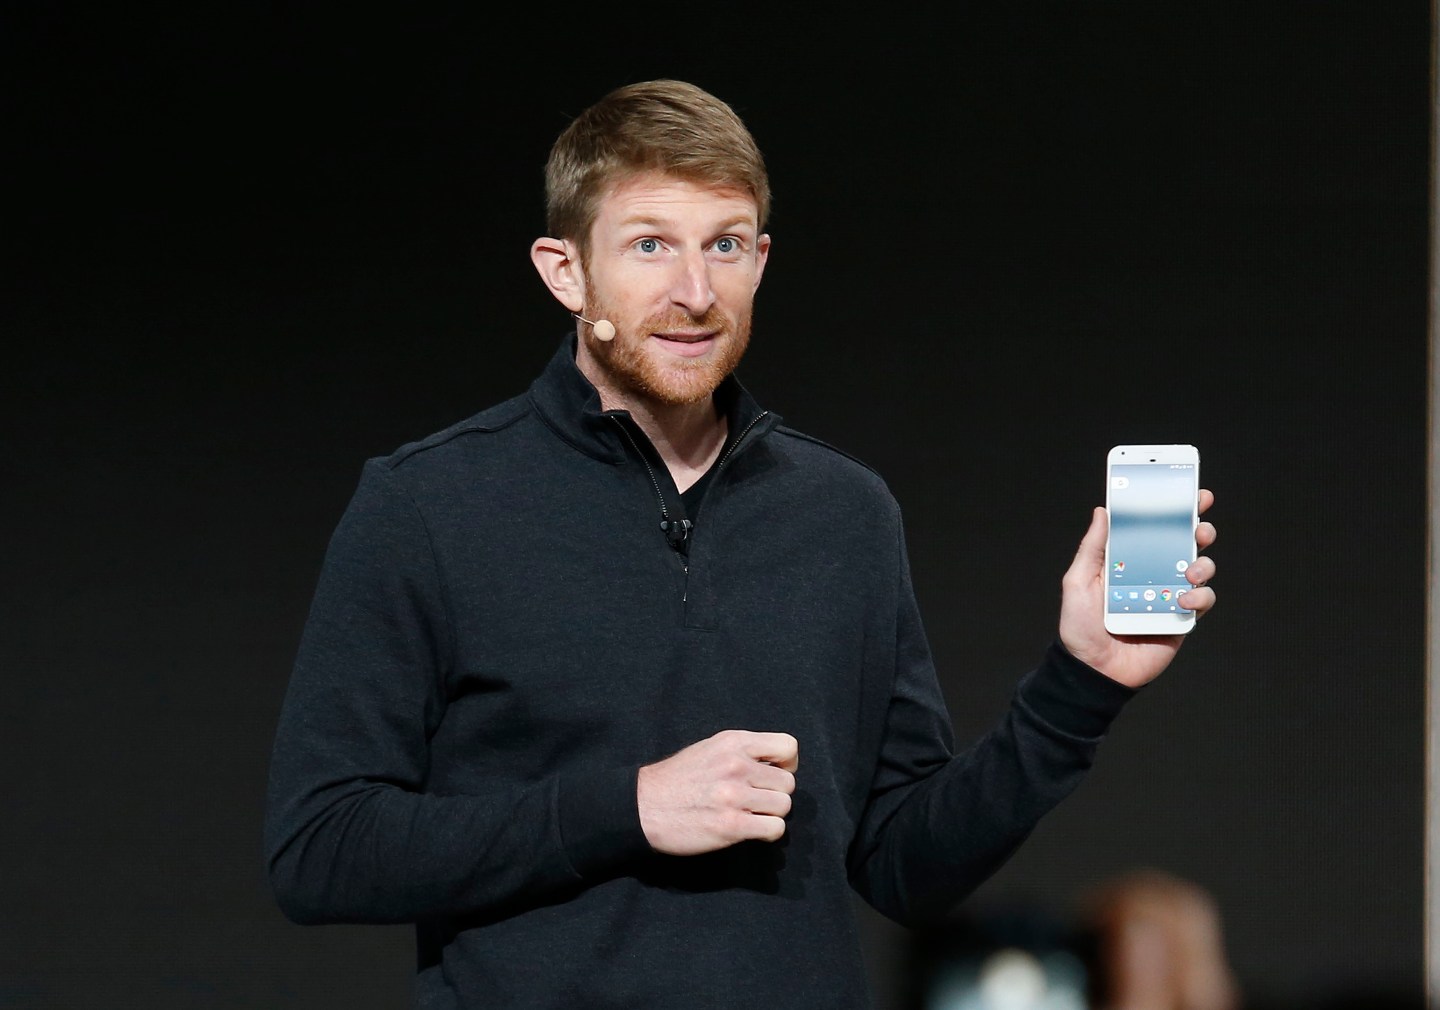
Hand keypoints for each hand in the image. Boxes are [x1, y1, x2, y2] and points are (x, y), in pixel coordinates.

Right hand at [636, 729, 797, 855]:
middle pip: (788, 782)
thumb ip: (742, 751)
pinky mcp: (732, 825)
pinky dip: (767, 832)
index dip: (788, 764)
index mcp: (733, 742)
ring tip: (750, 815)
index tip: (773, 775)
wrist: (643, 807)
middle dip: (775, 793)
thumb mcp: (709, 748)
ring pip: (784, 806)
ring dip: (771, 814)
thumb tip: (776, 764)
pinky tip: (750, 830)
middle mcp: (736, 765)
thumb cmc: (676, 779)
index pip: (788, 746)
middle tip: (755, 800)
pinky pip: (775, 829)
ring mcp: (735, 796)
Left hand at [1058, 489, 1216, 687]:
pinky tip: (1183, 599)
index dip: (1171, 510)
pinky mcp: (1181, 619)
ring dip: (1202, 563)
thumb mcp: (1078, 581)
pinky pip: (1202, 601)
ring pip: (1200, 568)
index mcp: (1128, 561)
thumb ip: (1093, 547)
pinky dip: (1200, 596)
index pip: (1153, 529)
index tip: (1187, 491)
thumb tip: (1102, 511)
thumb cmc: (1080, 627)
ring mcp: (1169, 595)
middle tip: (1199, 525)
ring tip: (1189, 569)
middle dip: (1198, 528)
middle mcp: (1152, 574)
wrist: (1093, 671)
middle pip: (1184, 543)